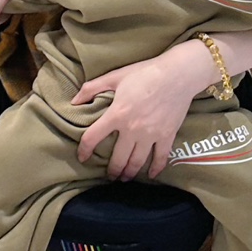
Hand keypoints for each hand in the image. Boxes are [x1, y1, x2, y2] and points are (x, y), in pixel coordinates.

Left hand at [71, 53, 200, 180]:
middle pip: (118, 158)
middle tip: (109, 175)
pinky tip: (150, 175)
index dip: (84, 150)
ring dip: (129, 173)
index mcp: (116, 114)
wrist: (177, 74)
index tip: (82, 157)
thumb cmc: (144, 73)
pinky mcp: (167, 136)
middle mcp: (132, 129)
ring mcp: (151, 135)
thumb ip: (92, 88)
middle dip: (112, 170)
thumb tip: (74, 101)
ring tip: (124, 178)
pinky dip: (155, 169)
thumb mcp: (115, 76)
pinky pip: (160, 158)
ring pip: (137, 162)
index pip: (93, 137)